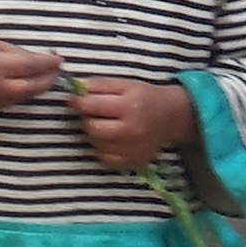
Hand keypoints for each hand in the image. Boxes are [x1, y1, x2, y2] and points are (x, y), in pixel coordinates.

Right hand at [0, 35, 65, 111]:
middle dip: (49, 79)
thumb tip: (37, 58)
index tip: (60, 59)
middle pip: (33, 86)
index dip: (48, 62)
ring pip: (25, 96)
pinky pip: (13, 101)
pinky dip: (23, 93)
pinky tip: (27, 85)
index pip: (31, 65)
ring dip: (38, 87)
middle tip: (58, 71)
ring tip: (46, 78)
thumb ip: (15, 52)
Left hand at [72, 76, 194, 172]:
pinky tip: (112, 139)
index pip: (91, 106)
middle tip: (95, 113)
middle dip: (88, 119)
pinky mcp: (133, 162)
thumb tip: (75, 91)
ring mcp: (133, 149)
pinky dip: (104, 149)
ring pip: (96, 144)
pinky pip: (106, 159)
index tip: (76, 99)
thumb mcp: (125, 84)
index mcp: (130, 106)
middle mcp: (132, 130)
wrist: (170, 117)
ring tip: (106, 125)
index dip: (79, 102)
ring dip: (95, 134)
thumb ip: (99, 85)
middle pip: (91, 128)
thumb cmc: (145, 97)